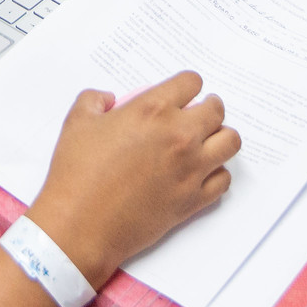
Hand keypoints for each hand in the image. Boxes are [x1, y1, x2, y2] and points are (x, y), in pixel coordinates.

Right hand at [26, 73, 238, 286]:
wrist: (81, 224)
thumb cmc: (77, 173)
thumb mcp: (77, 122)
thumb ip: (95, 100)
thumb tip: (109, 99)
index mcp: (152, 109)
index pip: (191, 82)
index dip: (187, 86)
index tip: (182, 93)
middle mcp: (179, 135)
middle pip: (216, 110)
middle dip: (207, 108)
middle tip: (196, 116)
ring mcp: (191, 168)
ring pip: (230, 142)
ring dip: (220, 137)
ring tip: (205, 142)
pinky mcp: (193, 199)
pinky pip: (224, 179)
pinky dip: (216, 173)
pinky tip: (199, 173)